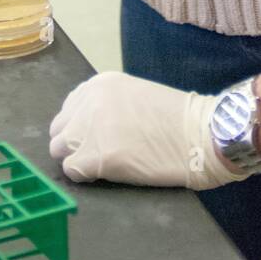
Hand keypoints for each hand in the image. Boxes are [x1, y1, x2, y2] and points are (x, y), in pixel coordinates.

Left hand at [48, 70, 248, 188]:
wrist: (200, 135)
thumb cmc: (176, 118)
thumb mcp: (135, 95)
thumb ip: (106, 104)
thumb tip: (84, 126)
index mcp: (100, 84)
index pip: (69, 107)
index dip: (79, 126)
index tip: (95, 137)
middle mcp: (91, 101)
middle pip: (59, 128)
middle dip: (74, 143)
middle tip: (97, 154)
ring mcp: (93, 129)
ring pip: (59, 150)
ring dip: (76, 159)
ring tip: (102, 163)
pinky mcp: (99, 157)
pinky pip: (72, 170)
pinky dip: (84, 175)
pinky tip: (106, 173)